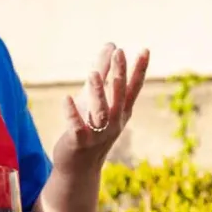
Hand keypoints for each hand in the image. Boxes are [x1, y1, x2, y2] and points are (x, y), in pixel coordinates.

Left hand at [54, 42, 150, 172]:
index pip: (134, 88)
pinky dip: (72, 113)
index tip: (144, 50)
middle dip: (120, 74)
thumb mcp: (98, 98)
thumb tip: (112, 44)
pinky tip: (66, 98)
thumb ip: (104, 72)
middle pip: (119, 96)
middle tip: (119, 52)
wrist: (79, 167)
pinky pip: (77, 127)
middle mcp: (114, 122)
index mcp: (122, 111)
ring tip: (93, 73)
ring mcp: (99, 134)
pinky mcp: (80, 142)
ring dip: (98, 93)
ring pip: (100, 112)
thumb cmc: (90, 127)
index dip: (139, 70)